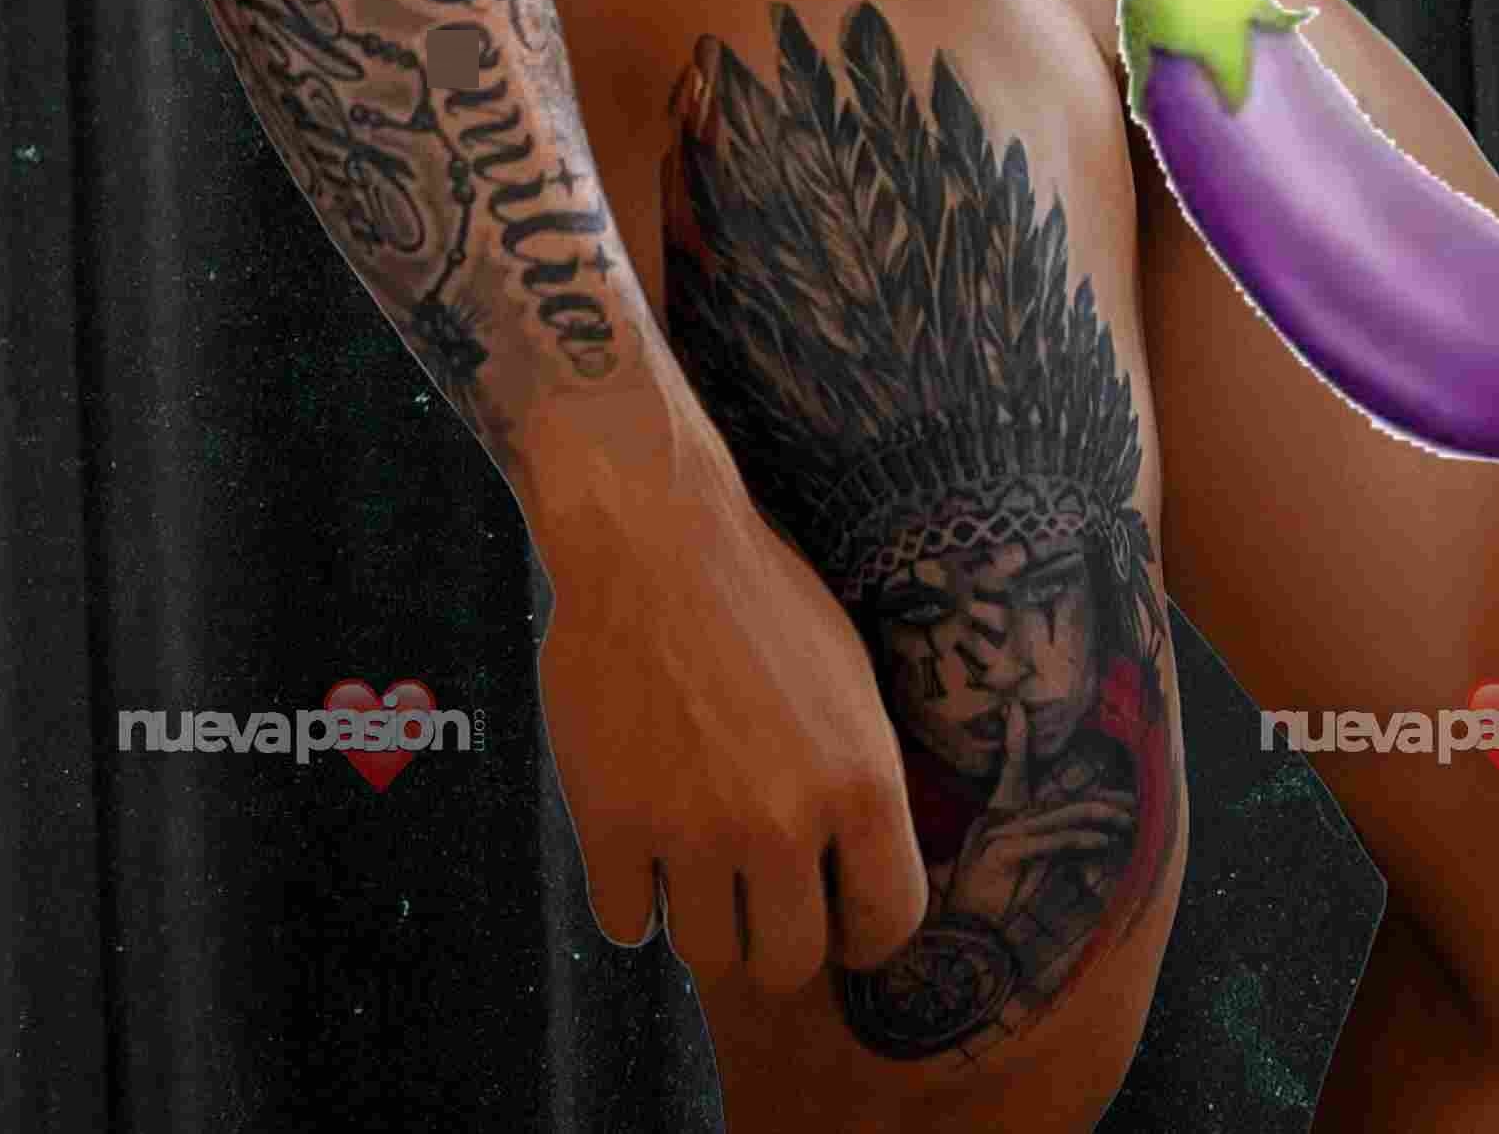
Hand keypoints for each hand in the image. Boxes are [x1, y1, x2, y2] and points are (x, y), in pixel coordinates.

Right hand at [534, 391, 930, 996]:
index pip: (887, 925)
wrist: (651, 536)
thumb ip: (860, 786)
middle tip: (752, 891)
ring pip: (707, 954)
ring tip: (690, 850)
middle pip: (788, 962)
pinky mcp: (611, 826)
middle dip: (771, 934)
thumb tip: (865, 873)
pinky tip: (636, 837)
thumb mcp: (849, 682)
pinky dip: (630, 894)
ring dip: (699, 913)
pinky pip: (627, 925)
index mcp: (862, 782)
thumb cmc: (757, 598)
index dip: (859, 932)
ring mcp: (693, 831)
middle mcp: (785, 822)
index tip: (834, 917)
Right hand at [936, 697, 1139, 932]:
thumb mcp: (1011, 865)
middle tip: (1133, 800)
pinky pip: (1049, 843)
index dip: (1015, 741)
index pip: (1013, 771)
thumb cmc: (987, 896)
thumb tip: (1077, 834)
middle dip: (1099, 799)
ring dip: (1097, 815)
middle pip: (1057, 801)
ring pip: (1058, 817)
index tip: (1016, 710)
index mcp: (999, 815)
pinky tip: (1102, 839)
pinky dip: (1077, 839)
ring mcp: (1001, 833)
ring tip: (1127, 816)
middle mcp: (1000, 818)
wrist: (963, 928)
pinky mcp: (1005, 852)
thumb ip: (1038, 845)